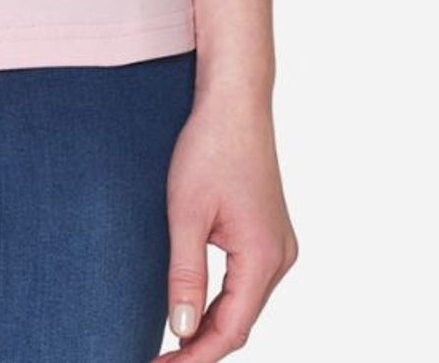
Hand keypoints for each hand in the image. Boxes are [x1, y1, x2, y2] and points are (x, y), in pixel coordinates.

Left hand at [156, 88, 298, 359]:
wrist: (234, 101)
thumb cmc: (208, 148)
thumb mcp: (186, 214)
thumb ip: (185, 275)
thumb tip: (180, 331)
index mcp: (263, 257)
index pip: (231, 330)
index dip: (195, 357)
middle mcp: (280, 257)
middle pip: (241, 322)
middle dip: (200, 346)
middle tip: (158, 360)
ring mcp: (278, 245)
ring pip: (244, 304)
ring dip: (210, 325)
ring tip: (170, 343)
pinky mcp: (269, 233)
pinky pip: (247, 282)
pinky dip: (221, 301)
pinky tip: (194, 307)